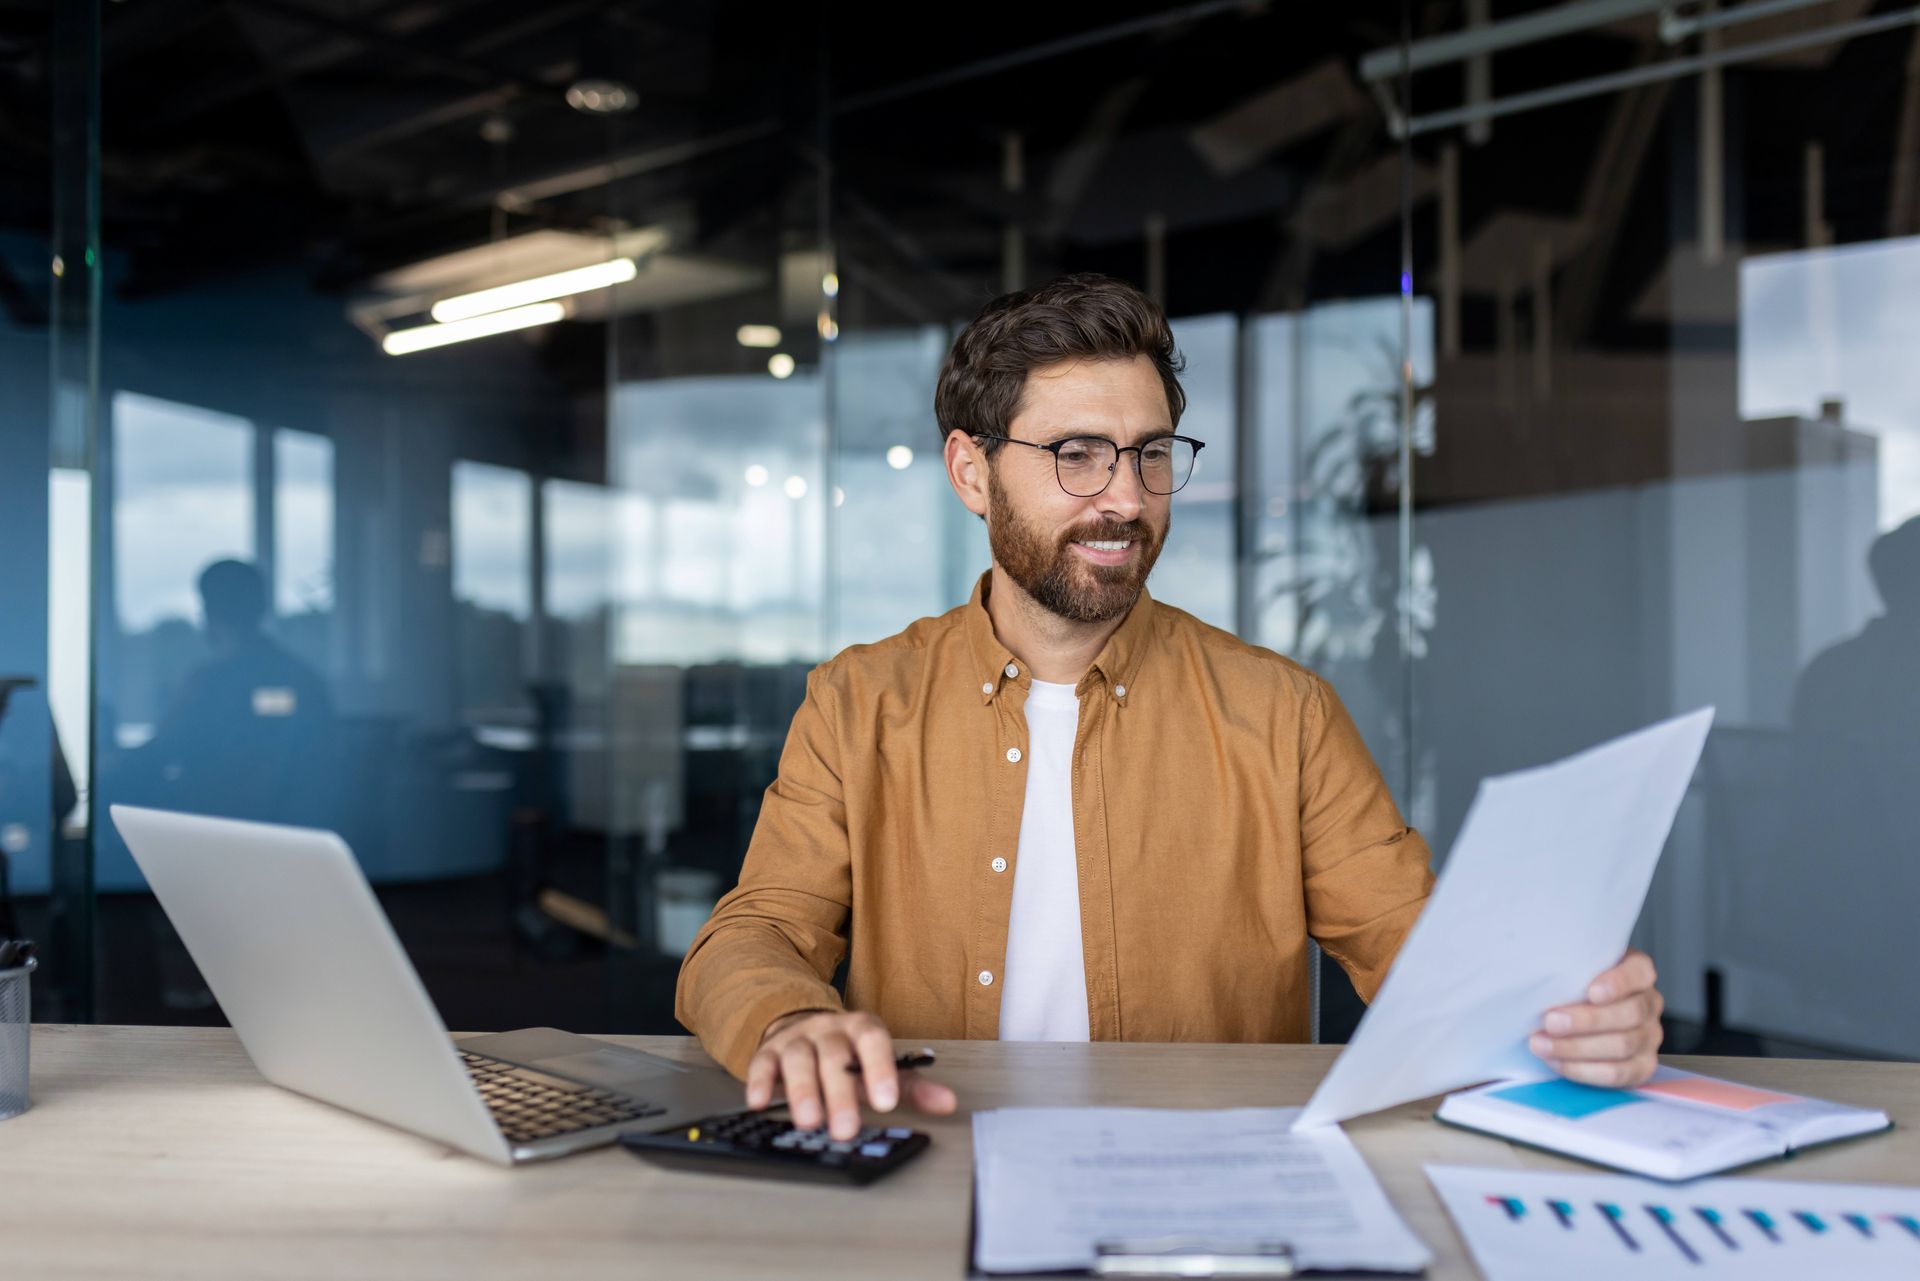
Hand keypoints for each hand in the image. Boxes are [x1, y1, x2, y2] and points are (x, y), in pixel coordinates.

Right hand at [746, 1010, 957, 1140]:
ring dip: (802, 1091)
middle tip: (845, 1129)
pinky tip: (761, 1102)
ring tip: (809, 1122)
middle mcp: (829, 1029)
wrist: (805, 1028)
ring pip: (798, 1059)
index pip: (873, 1041)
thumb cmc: (849, 1055)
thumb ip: (913, 1085)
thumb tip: (948, 1103)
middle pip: (833, 1055)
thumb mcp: (883, 1065)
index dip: (880, 1069)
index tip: (886, 1102)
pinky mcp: (769, 1051)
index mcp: (862, 1029)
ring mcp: (797, 1039)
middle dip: (839, 1093)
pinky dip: (760, 1082)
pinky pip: (762, 1064)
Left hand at [1529, 949, 1664, 1087]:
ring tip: (1541, 1044)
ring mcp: (1649, 1037)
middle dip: (1587, 1020)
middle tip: (1550, 1022)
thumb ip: (1567, 969)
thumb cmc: (1571, 986)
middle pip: (1629, 1013)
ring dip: (1576, 1047)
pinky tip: (1555, 1061)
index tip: (1591, 992)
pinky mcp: (1642, 1066)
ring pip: (1622, 1045)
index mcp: (1639, 972)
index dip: (1619, 982)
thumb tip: (1538, 973)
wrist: (1572, 1017)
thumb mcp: (1572, 969)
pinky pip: (1617, 1073)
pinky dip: (1583, 1069)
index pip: (1640, 972)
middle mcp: (1649, 1003)